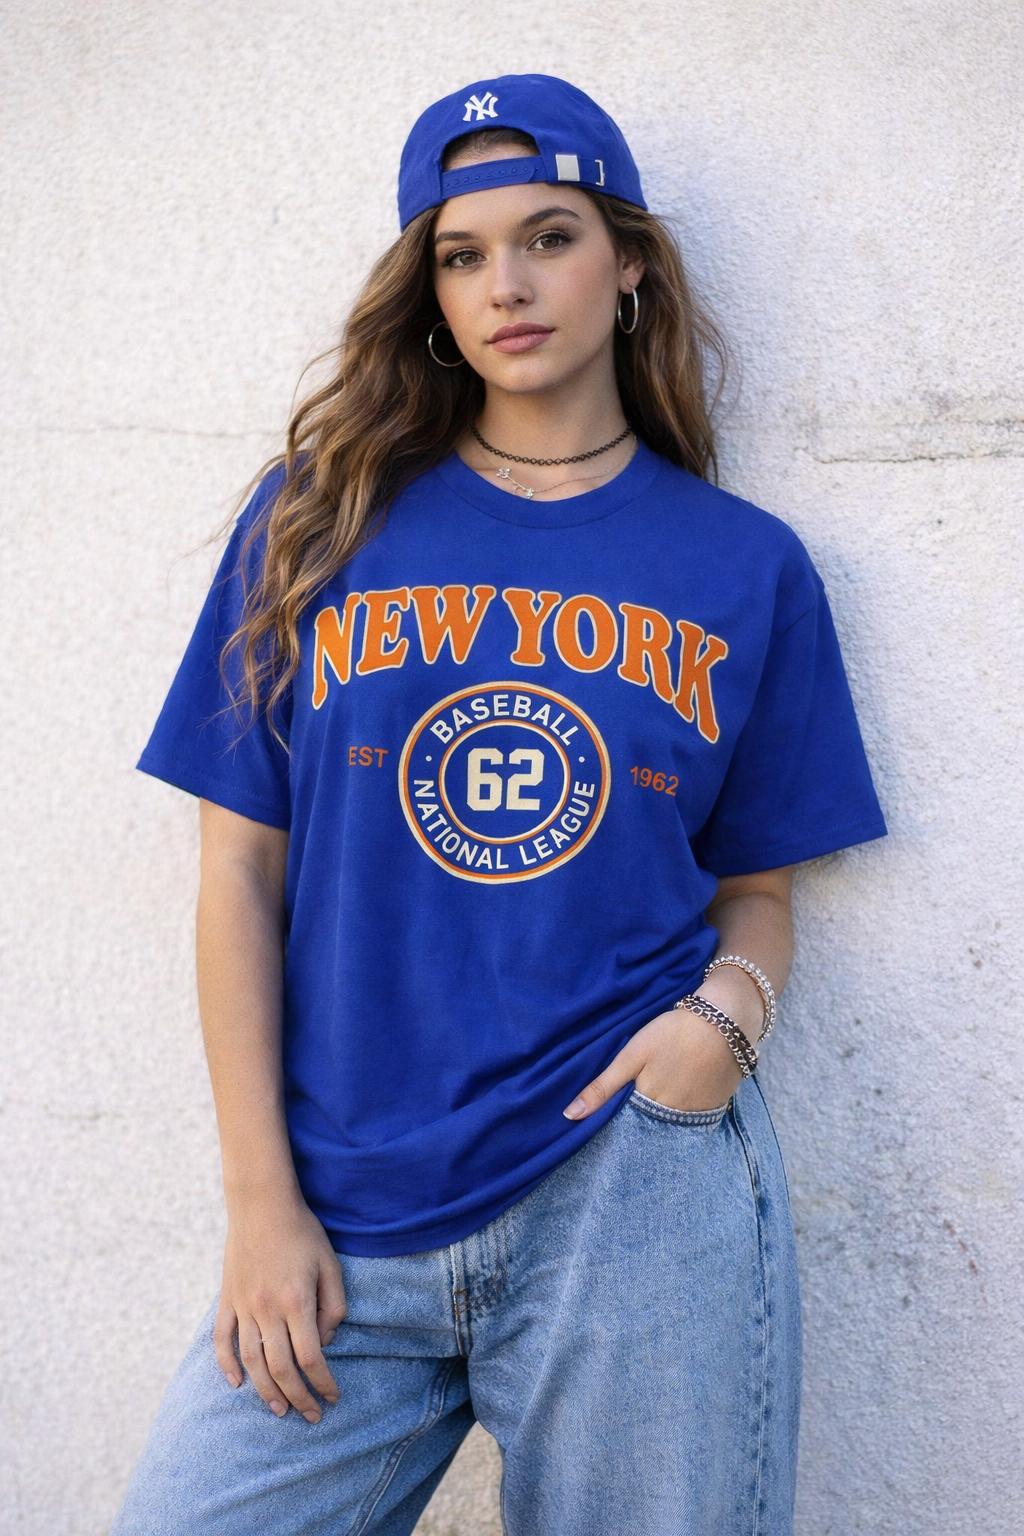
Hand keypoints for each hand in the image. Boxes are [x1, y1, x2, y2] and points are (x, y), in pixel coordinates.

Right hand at [213, 1193, 346, 1422]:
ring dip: (265, 1391)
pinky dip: (226, 1365)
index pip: (311, 1357)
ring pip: (251, 1361)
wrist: (262, 1204)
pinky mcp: (228, 1299)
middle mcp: (266, 1309)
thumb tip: (324, 1342)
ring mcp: (243, 1306)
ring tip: (280, 1409)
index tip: (333, 1397)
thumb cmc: (303, 1232)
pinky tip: (236, 1384)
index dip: (323, 1383)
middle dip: (298, 1397)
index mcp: (296, 1301)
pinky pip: (221, 1340)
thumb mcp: (330, 1264)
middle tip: (311, 1416)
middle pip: (280, 1367)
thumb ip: (333, 1307)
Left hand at [563, 1004, 744, 1118]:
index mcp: (648, 1104)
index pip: (626, 1124)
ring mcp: (698, 1113)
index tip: (609, 1114)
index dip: (618, 1117)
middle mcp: (673, 1117)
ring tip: (664, 1091)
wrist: (725, 1020)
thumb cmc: (673, 1033)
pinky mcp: (717, 1105)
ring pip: (673, 1122)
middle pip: (650, 1125)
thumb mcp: (631, 1055)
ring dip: (665, 1114)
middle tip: (638, 1097)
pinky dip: (687, 1108)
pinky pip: (696, 1116)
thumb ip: (602, 1087)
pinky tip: (685, 1089)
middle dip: (640, 1118)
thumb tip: (569, 1116)